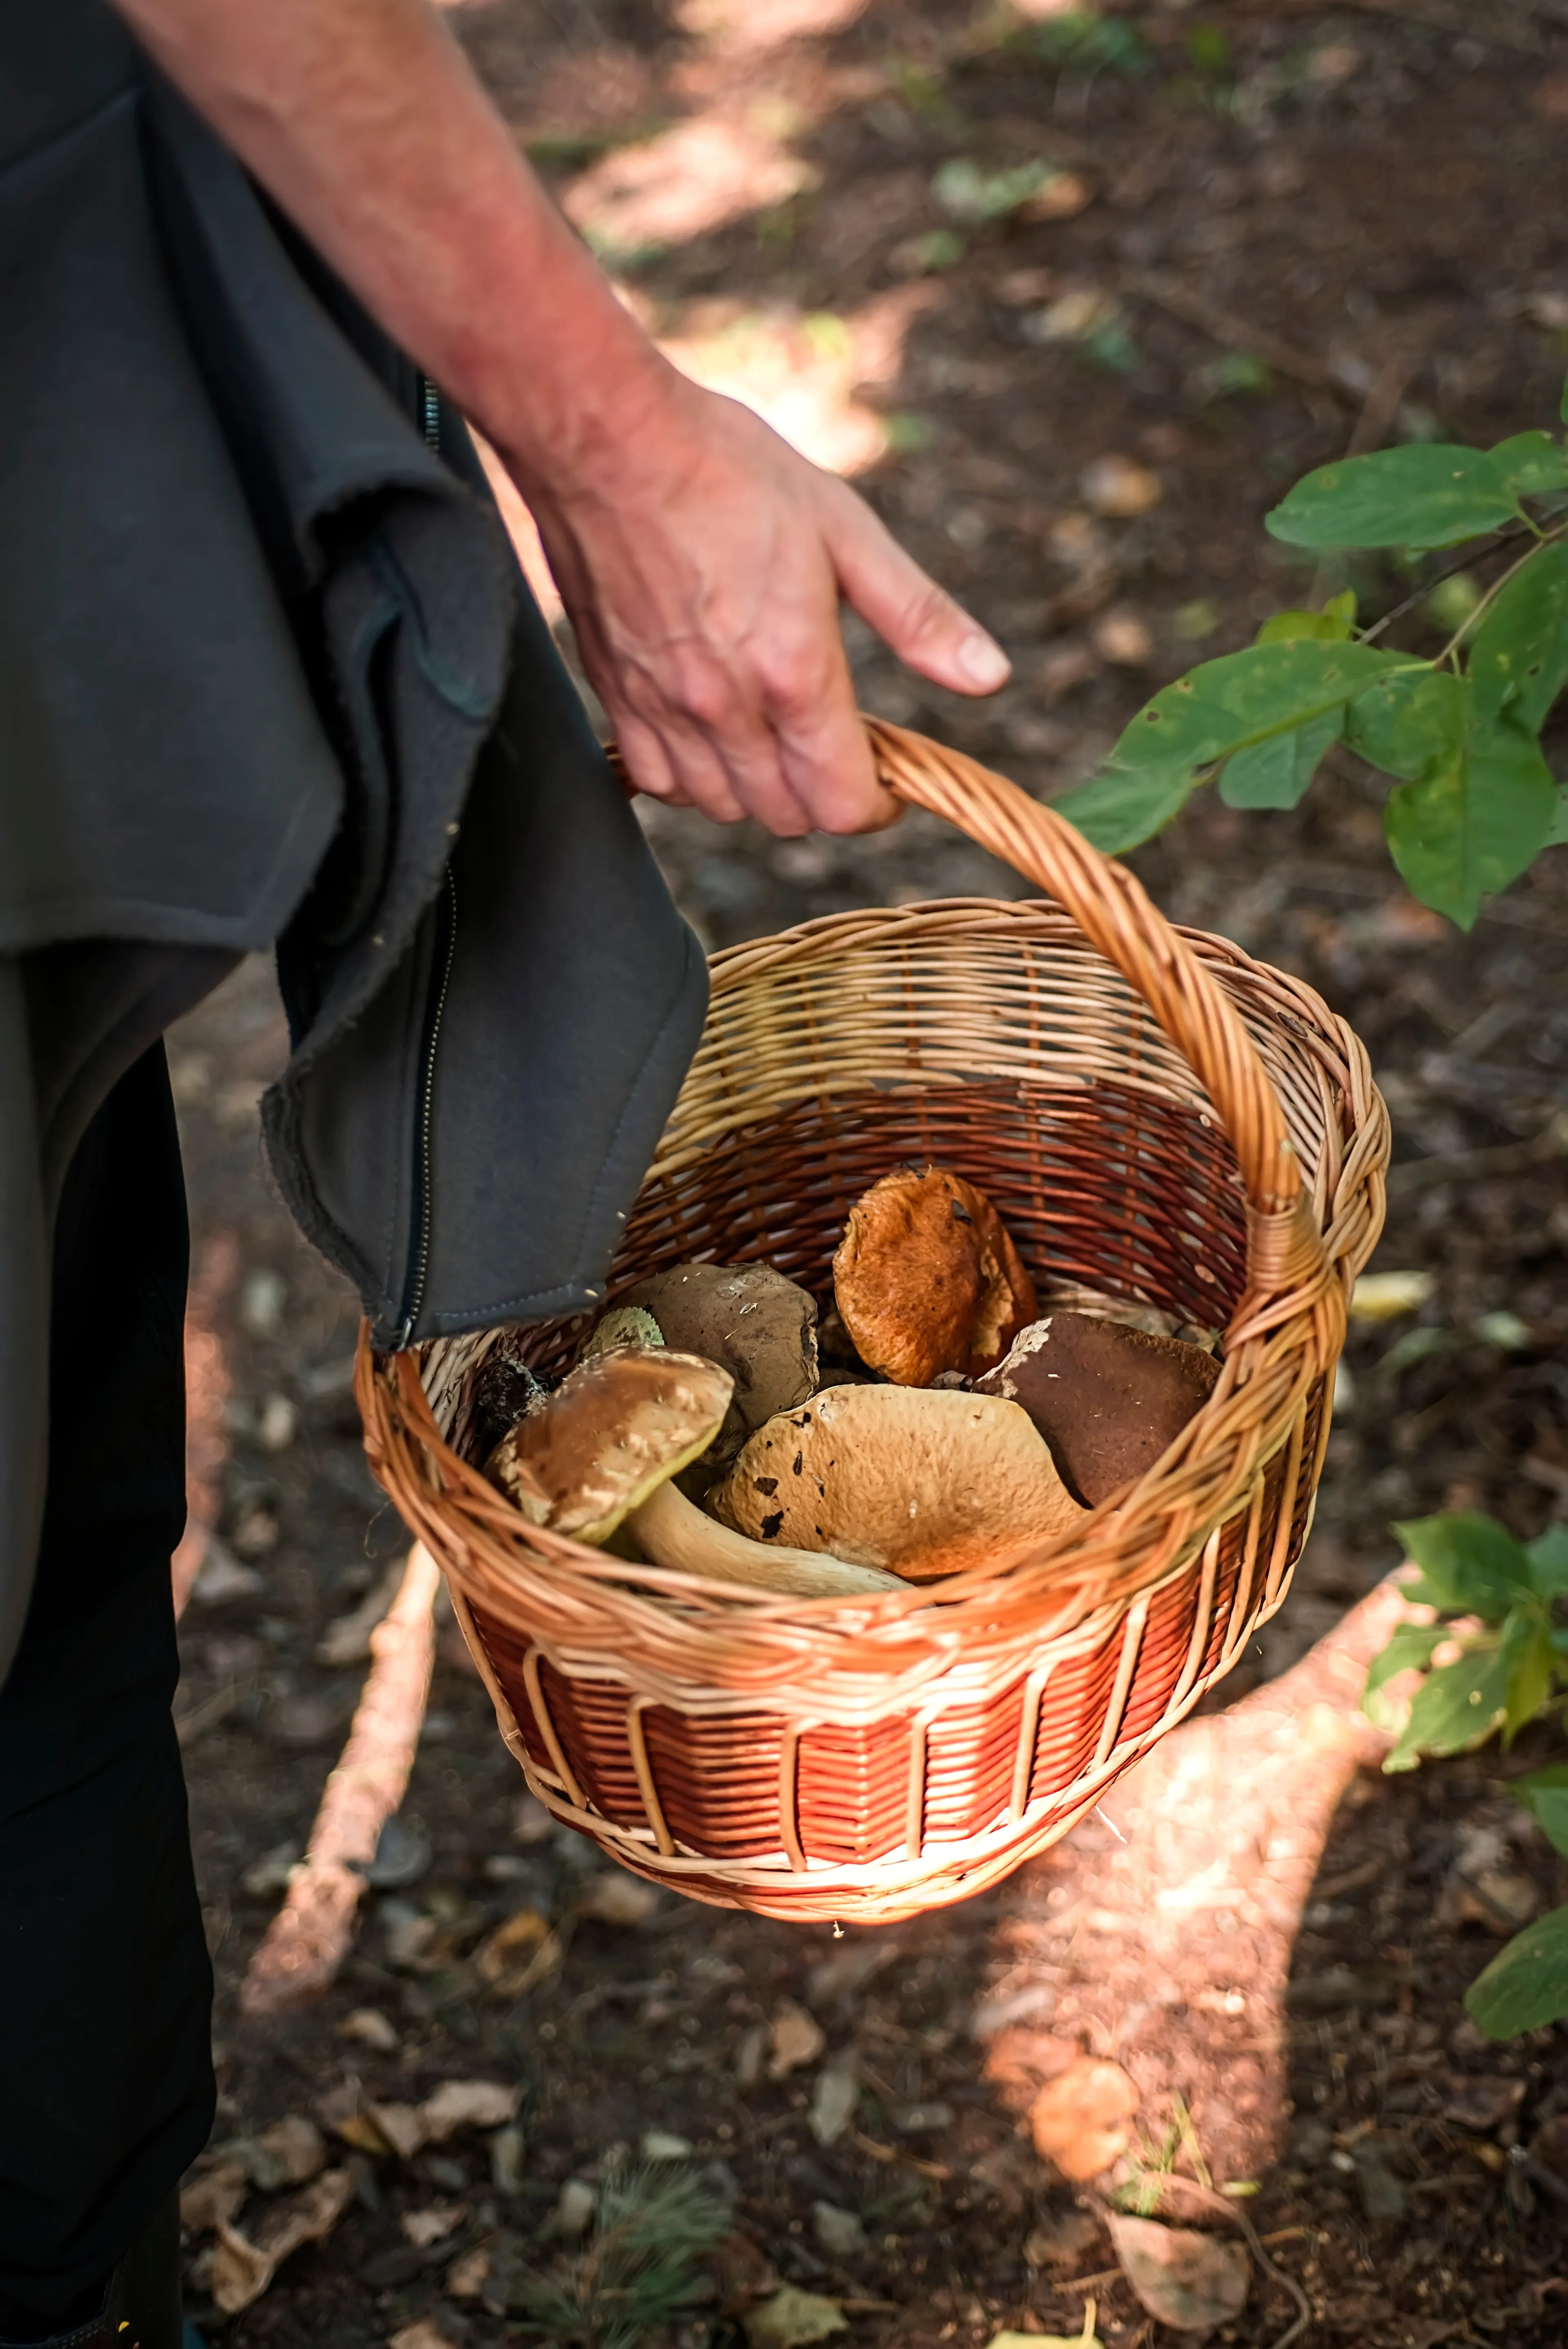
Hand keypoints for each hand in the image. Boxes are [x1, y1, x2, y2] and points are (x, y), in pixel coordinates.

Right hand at [514, 369, 1010, 837]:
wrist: (606, 439)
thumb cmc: (728, 471)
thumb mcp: (846, 530)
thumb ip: (918, 616)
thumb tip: (989, 676)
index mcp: (793, 672)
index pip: (841, 805)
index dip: (876, 805)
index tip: (884, 780)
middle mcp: (726, 708)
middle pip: (786, 817)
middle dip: (822, 794)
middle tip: (834, 742)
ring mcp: (664, 708)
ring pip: (722, 807)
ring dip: (759, 788)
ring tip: (775, 734)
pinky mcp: (616, 696)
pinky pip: (659, 781)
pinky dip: (691, 776)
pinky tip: (711, 730)